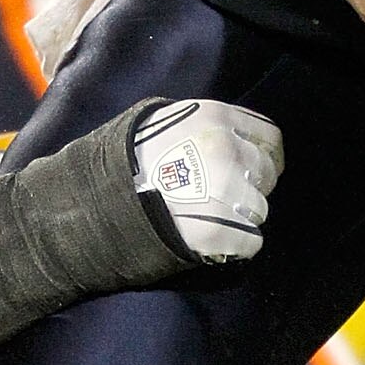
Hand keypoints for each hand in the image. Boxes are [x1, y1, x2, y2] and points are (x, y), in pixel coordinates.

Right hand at [132, 97, 283, 261]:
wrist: (94, 199)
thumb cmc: (127, 157)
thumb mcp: (166, 119)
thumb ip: (206, 125)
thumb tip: (236, 136)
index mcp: (216, 118)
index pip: (270, 137)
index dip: (265, 155)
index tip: (254, 169)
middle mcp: (226, 151)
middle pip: (266, 174)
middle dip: (251, 186)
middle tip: (224, 197)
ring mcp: (224, 193)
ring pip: (259, 209)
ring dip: (240, 217)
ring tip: (210, 218)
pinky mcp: (218, 231)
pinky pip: (250, 242)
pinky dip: (235, 245)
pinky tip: (211, 240)